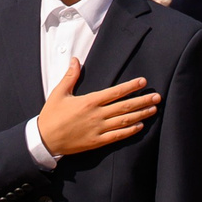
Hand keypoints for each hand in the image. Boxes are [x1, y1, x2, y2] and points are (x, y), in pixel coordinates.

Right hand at [35, 58, 161, 155]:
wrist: (44, 140)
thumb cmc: (51, 116)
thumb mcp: (59, 93)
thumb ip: (70, 76)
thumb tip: (76, 59)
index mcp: (89, 101)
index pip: (115, 92)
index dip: (131, 87)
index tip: (143, 82)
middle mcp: (96, 115)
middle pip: (125, 106)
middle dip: (143, 100)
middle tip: (157, 96)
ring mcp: (98, 129)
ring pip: (124, 120)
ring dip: (140, 114)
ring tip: (153, 109)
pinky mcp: (96, 142)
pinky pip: (117, 136)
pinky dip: (130, 131)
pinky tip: (140, 126)